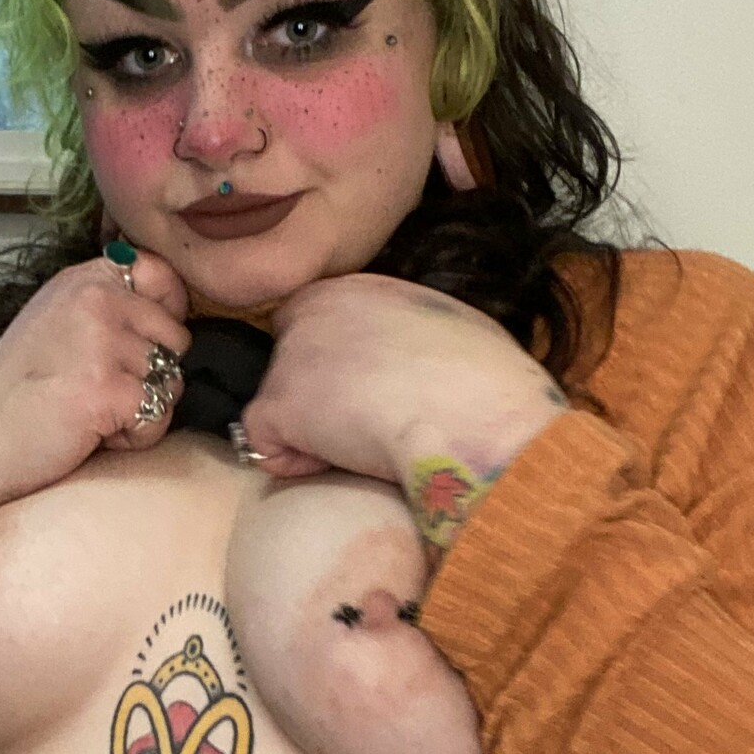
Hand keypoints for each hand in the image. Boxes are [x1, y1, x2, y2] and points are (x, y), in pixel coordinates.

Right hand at [0, 246, 189, 510]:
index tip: (140, 344)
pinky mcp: (107, 389)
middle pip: (176, 337)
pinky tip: (91, 435)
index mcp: (81, 280)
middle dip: (151, 375)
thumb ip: (105, 308)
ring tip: (89, 414)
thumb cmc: (13, 398)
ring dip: (141, 410)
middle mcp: (93, 299)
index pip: (162, 275)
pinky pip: (159, 417)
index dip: (166, 315)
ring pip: (172, 381)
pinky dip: (134, 439)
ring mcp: (100, 341)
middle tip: (97, 392)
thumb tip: (170, 315)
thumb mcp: (56, 324)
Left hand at [239, 274, 567, 535]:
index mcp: (358, 288)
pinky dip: (299, 465)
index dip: (333, 366)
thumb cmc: (485, 380)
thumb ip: (407, 333)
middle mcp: (314, 309)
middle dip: (314, 397)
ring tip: (366, 443)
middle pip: (288, 361)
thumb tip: (413, 362)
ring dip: (311, 433)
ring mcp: (289, 355)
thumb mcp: (450, 329)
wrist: (471, 412)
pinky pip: (268, 447)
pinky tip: (346, 463)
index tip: (367, 393)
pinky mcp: (277, 403)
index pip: (312, 322)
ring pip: (279, 405)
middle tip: (366, 423)